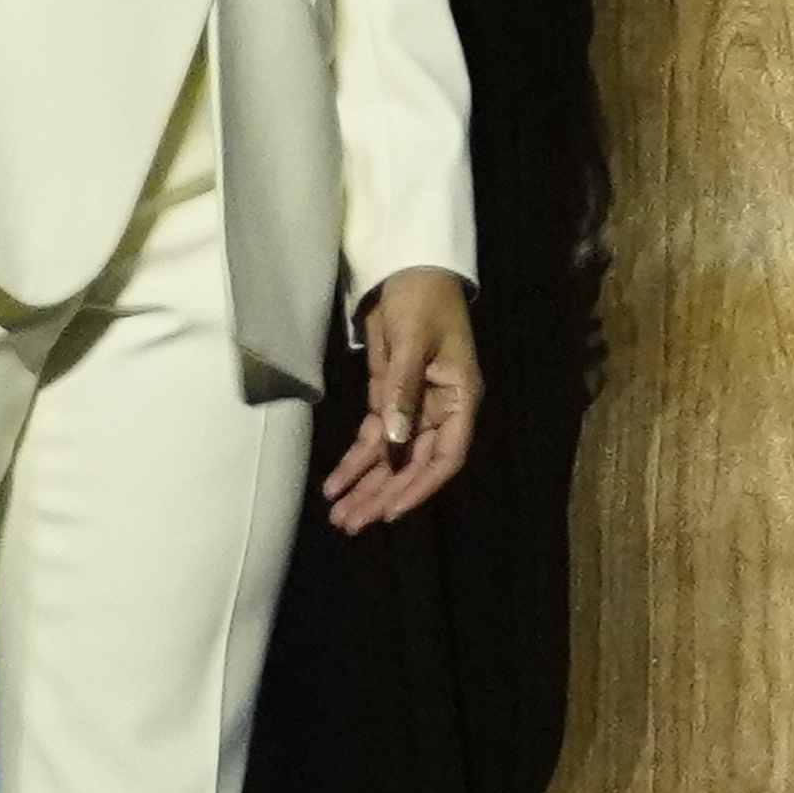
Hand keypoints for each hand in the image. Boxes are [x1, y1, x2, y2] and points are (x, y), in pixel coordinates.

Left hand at [323, 268, 481, 530]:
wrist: (410, 268)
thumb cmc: (423, 300)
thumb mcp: (412, 341)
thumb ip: (402, 391)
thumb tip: (393, 442)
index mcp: (459, 397)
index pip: (447, 455)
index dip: (421, 485)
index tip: (392, 511)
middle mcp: (439, 409)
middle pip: (413, 463)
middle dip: (383, 495)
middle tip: (352, 524)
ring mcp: (413, 406)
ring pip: (390, 457)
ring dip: (366, 486)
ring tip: (340, 517)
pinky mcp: (389, 398)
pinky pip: (373, 437)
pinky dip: (354, 461)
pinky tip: (334, 484)